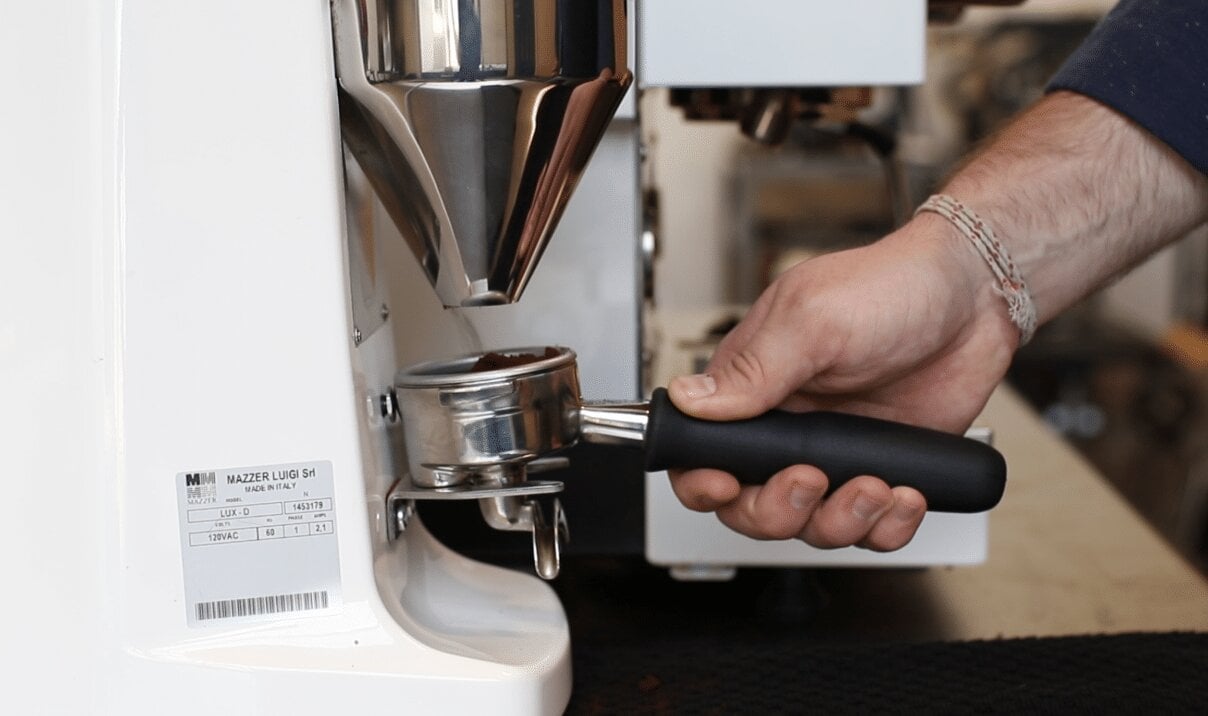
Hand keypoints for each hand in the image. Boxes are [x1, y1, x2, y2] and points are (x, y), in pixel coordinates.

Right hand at [666, 214, 1017, 550]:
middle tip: (811, 480)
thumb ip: (752, 369)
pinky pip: (871, 528)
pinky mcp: (882, 471)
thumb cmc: (891, 287)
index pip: (700, 451)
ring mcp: (836, 455)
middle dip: (777, 510)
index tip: (727, 485)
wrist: (974, 298)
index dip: (701, 480)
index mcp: (753, 387)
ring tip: (874, 485)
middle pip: (750, 506)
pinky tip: (905, 493)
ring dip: (840, 521)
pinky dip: (886, 527)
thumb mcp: (812, 319)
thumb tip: (690, 401)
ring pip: (811, 526)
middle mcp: (788, 428)